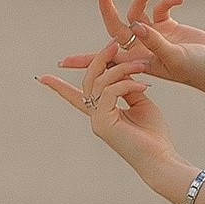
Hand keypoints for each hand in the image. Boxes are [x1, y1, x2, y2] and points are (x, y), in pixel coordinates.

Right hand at [38, 38, 186, 181]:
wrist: (162, 159)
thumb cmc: (154, 135)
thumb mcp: (141, 103)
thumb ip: (127, 88)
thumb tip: (122, 71)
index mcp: (101, 113)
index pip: (75, 96)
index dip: (59, 86)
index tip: (42, 77)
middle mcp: (95, 116)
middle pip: (88, 81)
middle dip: (100, 60)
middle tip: (114, 45)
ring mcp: (98, 120)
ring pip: (99, 83)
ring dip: (120, 70)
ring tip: (141, 66)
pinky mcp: (104, 123)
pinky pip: (108, 92)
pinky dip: (125, 84)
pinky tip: (143, 86)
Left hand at [57, 0, 204, 97]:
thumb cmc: (199, 69)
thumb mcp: (174, 57)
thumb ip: (155, 41)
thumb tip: (135, 25)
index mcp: (138, 61)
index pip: (105, 58)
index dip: (84, 61)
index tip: (62, 63)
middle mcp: (142, 48)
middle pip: (116, 26)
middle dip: (107, 8)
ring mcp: (155, 36)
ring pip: (138, 11)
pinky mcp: (169, 27)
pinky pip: (161, 8)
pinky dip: (168, 1)